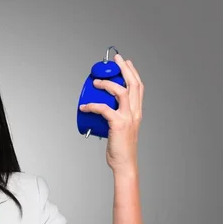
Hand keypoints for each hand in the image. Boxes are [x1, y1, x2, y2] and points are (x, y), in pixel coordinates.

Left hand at [78, 53, 143, 173]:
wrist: (124, 164)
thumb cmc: (121, 149)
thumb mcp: (122, 128)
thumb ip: (115, 117)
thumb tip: (101, 111)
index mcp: (137, 112)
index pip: (138, 87)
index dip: (133, 72)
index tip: (125, 63)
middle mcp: (135, 113)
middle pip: (133, 84)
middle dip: (124, 69)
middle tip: (115, 60)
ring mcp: (127, 118)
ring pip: (121, 92)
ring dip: (108, 83)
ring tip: (97, 81)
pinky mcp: (118, 124)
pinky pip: (104, 109)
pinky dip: (92, 106)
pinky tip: (84, 107)